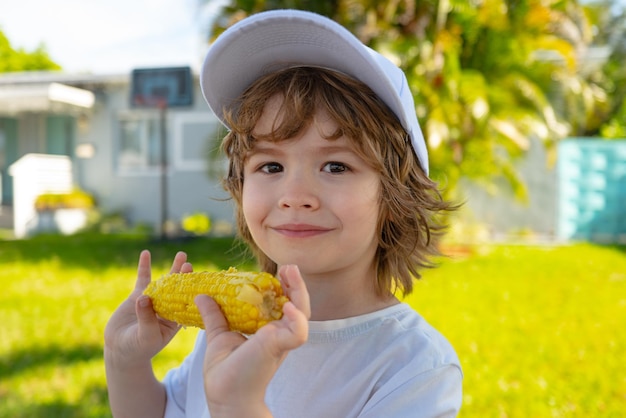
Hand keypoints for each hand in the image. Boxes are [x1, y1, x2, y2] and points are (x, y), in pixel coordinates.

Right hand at [104, 250, 191, 368]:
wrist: (120, 350)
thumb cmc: (138, 348)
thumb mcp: (145, 336)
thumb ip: (147, 318)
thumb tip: (144, 298)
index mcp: (176, 319)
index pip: (187, 302)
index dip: (193, 291)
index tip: (199, 280)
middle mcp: (168, 308)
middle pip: (180, 289)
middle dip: (186, 276)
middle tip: (190, 263)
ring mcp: (154, 301)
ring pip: (165, 282)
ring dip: (173, 268)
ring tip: (182, 254)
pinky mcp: (138, 296)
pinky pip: (143, 279)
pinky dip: (145, 266)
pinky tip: (146, 253)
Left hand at [195, 264, 309, 416]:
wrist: (224, 394)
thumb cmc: (225, 371)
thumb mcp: (219, 336)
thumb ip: (215, 316)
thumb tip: (201, 296)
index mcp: (269, 330)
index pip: (283, 302)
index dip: (284, 285)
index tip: (278, 270)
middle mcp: (280, 334)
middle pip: (298, 304)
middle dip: (296, 284)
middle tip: (289, 266)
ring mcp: (282, 341)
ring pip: (303, 314)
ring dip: (299, 293)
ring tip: (290, 274)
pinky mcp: (280, 348)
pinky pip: (297, 332)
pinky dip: (296, 319)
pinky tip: (288, 307)